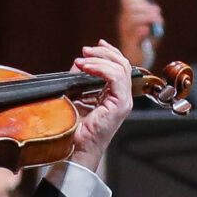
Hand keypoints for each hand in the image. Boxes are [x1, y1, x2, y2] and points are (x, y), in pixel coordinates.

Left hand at [65, 41, 134, 177]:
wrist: (74, 149)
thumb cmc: (74, 128)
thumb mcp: (75, 95)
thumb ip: (79, 78)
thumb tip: (78, 61)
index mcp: (114, 96)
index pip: (119, 68)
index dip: (108, 54)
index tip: (93, 47)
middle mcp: (121, 98)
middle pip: (123, 64)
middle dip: (104, 53)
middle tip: (86, 50)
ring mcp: (123, 102)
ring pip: (121, 68)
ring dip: (100, 60)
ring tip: (83, 60)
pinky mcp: (120, 105)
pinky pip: (116, 78)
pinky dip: (101, 69)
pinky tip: (86, 68)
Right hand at [115, 0, 163, 65]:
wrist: (138, 58)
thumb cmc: (145, 40)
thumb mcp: (151, 25)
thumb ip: (152, 15)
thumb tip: (157, 9)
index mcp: (126, 15)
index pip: (127, 0)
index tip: (148, 3)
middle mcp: (123, 22)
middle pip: (131, 8)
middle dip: (146, 8)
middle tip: (157, 13)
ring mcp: (125, 33)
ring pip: (133, 19)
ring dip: (147, 18)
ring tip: (157, 20)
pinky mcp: (129, 43)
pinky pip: (134, 33)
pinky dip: (141, 31)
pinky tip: (146, 30)